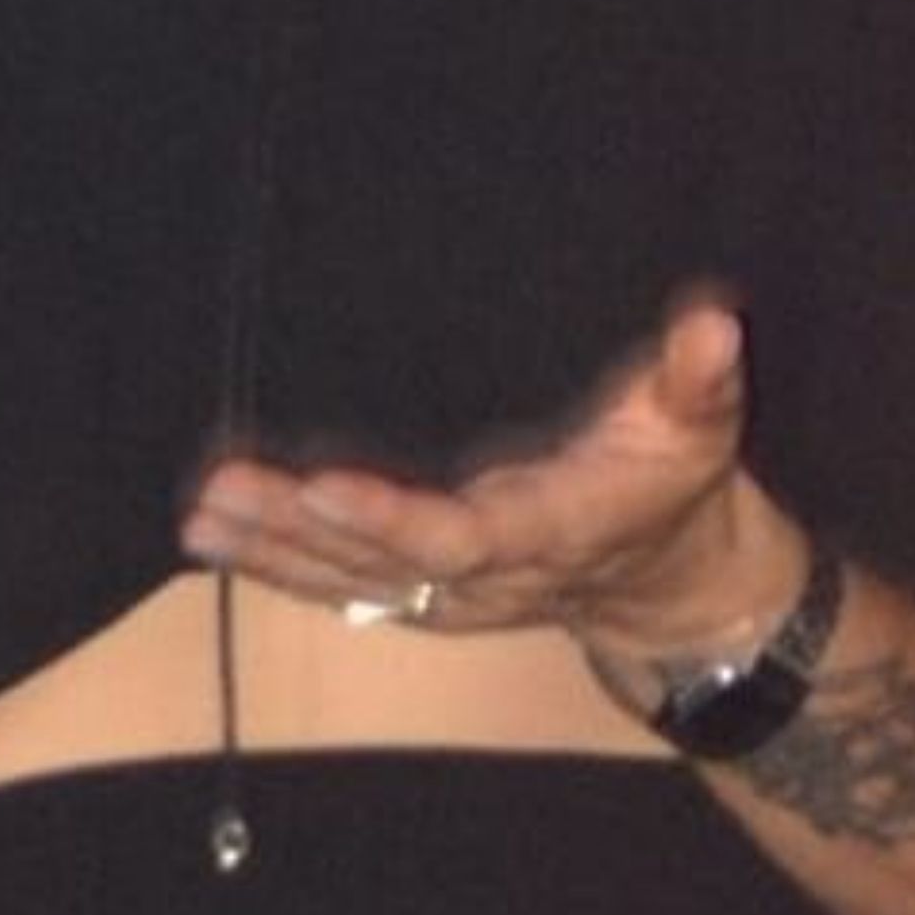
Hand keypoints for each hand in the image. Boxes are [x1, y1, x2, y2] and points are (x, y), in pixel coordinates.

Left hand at [178, 300, 805, 659]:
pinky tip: (216, 541)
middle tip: (223, 491)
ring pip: (351, 584)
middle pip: (381, 566)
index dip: (393, 521)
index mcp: (550, 532)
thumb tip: (712, 322)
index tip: (324, 487)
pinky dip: (278, 568)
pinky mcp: (426, 591)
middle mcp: (489, 576)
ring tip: (201, 516)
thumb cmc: (675, 483)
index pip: (461, 536)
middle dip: (299, 532)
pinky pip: (344, 588)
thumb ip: (700, 377)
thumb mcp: (702, 427)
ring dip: (272, 553)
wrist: (672, 584)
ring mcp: (451, 593)